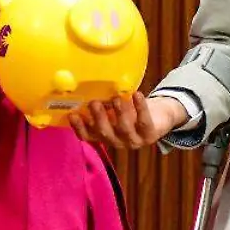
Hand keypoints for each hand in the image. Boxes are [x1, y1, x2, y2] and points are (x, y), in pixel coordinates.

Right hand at [67, 91, 186, 148]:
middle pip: (104, 133)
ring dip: (119, 113)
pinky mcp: (149, 135)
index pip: (87, 135)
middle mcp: (116, 141)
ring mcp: (133, 141)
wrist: (158, 117)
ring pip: (124, 129)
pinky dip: (140, 107)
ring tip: (116, 98)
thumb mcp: (112, 109)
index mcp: (104, 136)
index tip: (72, 114)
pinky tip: (136, 94)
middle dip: (99, 118)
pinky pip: (144, 121)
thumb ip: (102, 104)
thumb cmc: (129, 110)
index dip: (79, 127)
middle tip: (94, 103)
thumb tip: (86, 88)